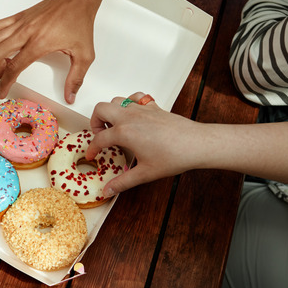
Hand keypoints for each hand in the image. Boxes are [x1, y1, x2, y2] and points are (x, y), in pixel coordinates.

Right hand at [0, 0, 105, 102]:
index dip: (5, 83)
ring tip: (6, 61)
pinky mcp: (21, 15)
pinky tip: (8, 42)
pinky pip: (0, 25)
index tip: (2, 91)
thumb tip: (70, 96)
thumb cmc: (80, 23)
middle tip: (5, 76)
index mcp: (39, 44)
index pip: (14, 67)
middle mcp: (26, 32)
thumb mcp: (84, 55)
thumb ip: (76, 78)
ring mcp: (22, 22)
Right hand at [87, 92, 204, 196]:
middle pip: (100, 109)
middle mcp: (129, 117)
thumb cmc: (173, 156)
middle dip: (95, 121)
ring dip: (110, 111)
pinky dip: (129, 103)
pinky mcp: (153, 106)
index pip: (99, 139)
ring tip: (114, 126)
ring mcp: (141, 109)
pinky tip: (132, 115)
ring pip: (116, 100)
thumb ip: (123, 182)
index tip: (92, 155)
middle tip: (100, 135)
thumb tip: (108, 190)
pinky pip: (134, 97)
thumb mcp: (144, 173)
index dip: (92, 149)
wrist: (196, 144)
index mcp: (124, 132)